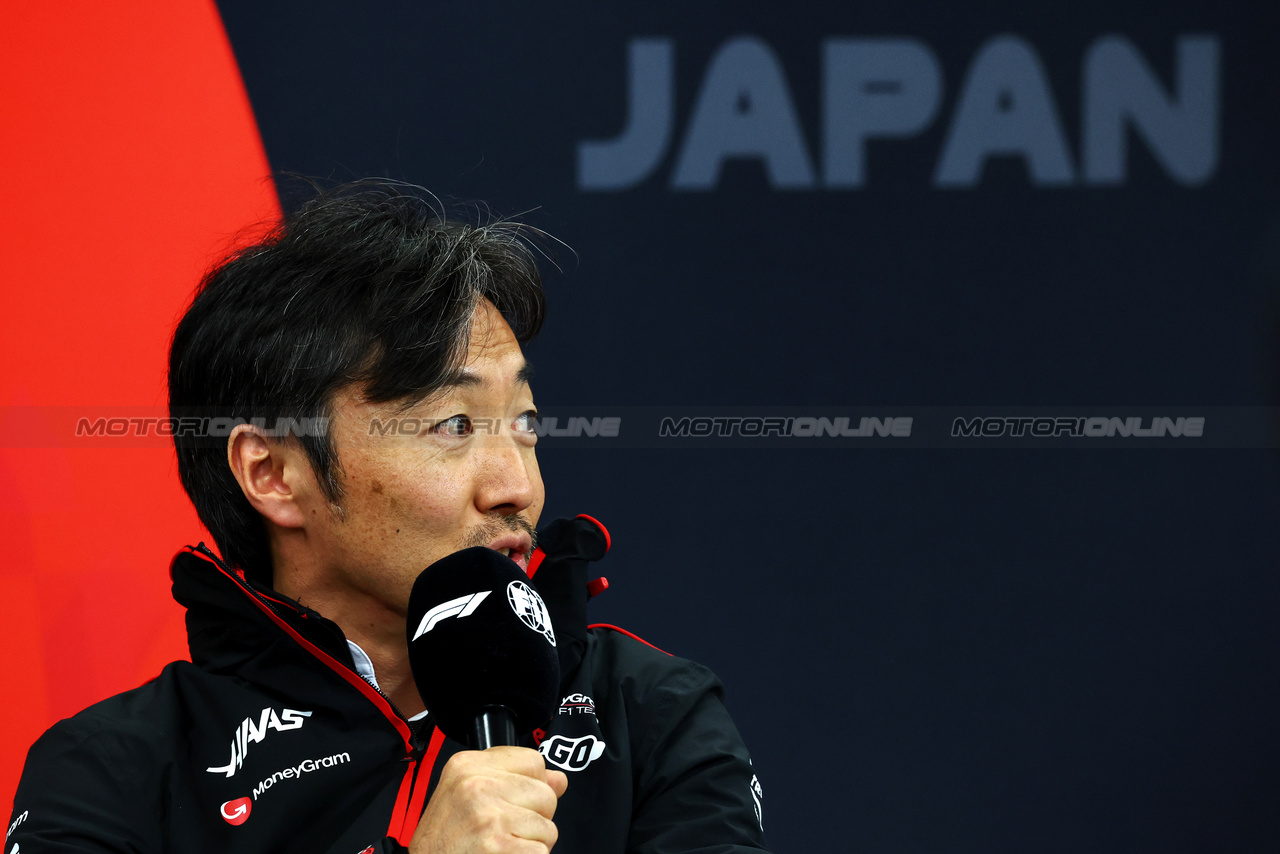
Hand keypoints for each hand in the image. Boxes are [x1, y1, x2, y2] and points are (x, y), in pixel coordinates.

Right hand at [409, 746, 568, 853]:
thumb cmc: (444, 839)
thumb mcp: (465, 794)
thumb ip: (511, 778)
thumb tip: (559, 778)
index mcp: (468, 765)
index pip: (534, 761)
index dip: (531, 786)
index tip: (513, 802)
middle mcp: (477, 786)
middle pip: (546, 795)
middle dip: (535, 817)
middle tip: (505, 830)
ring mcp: (489, 817)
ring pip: (548, 827)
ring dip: (532, 843)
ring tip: (502, 846)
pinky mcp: (500, 846)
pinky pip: (541, 852)